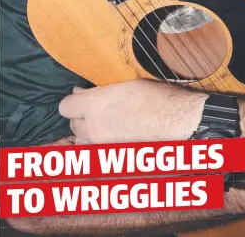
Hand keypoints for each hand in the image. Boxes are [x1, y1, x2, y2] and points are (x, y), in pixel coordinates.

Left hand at [59, 79, 206, 143]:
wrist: (179, 123)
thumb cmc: (156, 99)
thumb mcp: (125, 86)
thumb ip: (97, 92)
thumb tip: (80, 93)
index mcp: (94, 107)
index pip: (64, 107)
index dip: (73, 101)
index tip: (81, 99)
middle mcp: (94, 129)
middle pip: (72, 124)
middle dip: (82, 117)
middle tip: (99, 109)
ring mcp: (102, 147)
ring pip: (82, 141)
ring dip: (88, 133)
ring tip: (107, 124)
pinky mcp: (112, 159)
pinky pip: (95, 152)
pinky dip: (99, 145)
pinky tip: (115, 136)